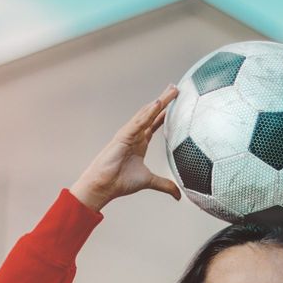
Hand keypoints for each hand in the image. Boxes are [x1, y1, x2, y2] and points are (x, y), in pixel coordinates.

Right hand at [71, 84, 181, 210]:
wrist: (103, 186)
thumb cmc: (120, 182)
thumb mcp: (149, 181)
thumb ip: (165, 185)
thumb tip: (179, 195)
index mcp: (140, 142)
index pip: (156, 124)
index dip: (166, 113)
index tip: (176, 103)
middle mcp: (135, 135)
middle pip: (152, 114)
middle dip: (164, 101)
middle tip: (175, 87)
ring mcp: (129, 133)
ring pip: (147, 113)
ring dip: (160, 102)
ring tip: (171, 90)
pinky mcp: (123, 136)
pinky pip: (138, 122)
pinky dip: (148, 113)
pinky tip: (158, 103)